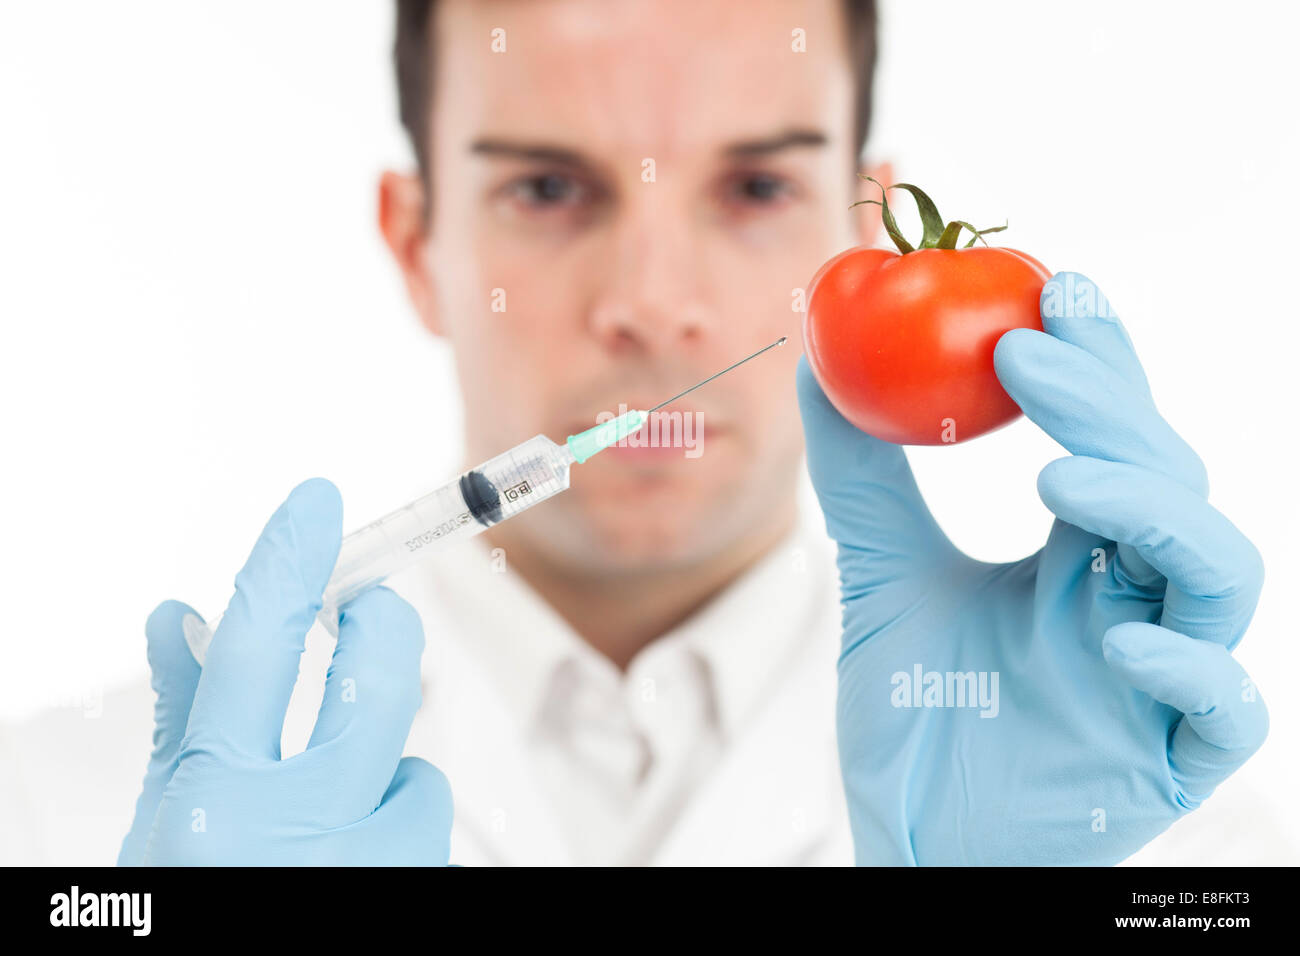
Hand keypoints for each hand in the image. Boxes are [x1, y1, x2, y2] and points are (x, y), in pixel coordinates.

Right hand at [118, 478, 452, 865]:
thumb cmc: (186, 913)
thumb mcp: (159, 828)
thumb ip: (181, 719)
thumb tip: (179, 618)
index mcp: (216, 804)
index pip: (257, 648)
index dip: (291, 562)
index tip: (319, 504)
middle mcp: (301, 834)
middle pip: (381, 677)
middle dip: (384, 626)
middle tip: (370, 610)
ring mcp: (375, 868)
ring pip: (414, 765)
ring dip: (378, 768)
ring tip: (323, 818)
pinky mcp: (419, 889)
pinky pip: (422, 818)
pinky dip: (391, 820)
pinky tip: (351, 855)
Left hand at [796, 271, 1267, 864]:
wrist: (912, 837)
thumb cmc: (918, 714)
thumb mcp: (880, 578)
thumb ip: (862, 479)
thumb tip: (817, 365)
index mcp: (1081, 553)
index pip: (1111, 436)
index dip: (1097, 362)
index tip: (1052, 286)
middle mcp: (1134, 598)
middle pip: (1167, 480)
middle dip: (1110, 409)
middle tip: (1034, 355)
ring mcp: (1161, 676)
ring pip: (1215, 572)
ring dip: (1151, 508)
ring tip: (1063, 475)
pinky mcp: (1168, 758)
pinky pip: (1222, 707)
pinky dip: (1186, 665)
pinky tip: (1121, 640)